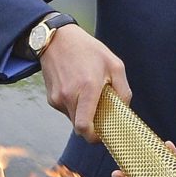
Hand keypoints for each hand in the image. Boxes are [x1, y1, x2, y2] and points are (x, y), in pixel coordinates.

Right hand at [39, 24, 130, 141]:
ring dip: (83, 112)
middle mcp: (69, 96)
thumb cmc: (88, 50)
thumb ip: (123, 90)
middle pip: (80, 126)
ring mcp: (57, 98)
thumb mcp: (114, 64)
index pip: (84, 127)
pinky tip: (78, 86)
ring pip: (73, 118)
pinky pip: (66, 109)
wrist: (58, 39)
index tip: (102, 134)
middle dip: (92, 123)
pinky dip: (74, 104)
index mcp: (87, 88)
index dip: (94, 137)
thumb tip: (124, 111)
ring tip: (88, 91)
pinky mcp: (51, 97)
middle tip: (101, 109)